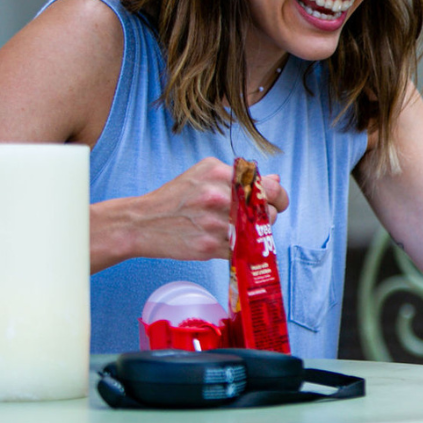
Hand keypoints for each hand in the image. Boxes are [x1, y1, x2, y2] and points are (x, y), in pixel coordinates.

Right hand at [90, 158, 289, 270]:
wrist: (143, 222)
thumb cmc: (177, 197)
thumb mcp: (205, 173)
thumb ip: (240, 175)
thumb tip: (276, 180)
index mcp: (221, 174)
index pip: (270, 188)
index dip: (279, 197)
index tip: (276, 202)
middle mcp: (220, 197)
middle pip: (268, 212)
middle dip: (266, 215)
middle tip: (254, 216)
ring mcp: (215, 223)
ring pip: (258, 232)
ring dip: (254, 232)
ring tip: (238, 227)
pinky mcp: (211, 247)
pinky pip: (242, 248)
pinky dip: (240, 246)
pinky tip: (228, 239)